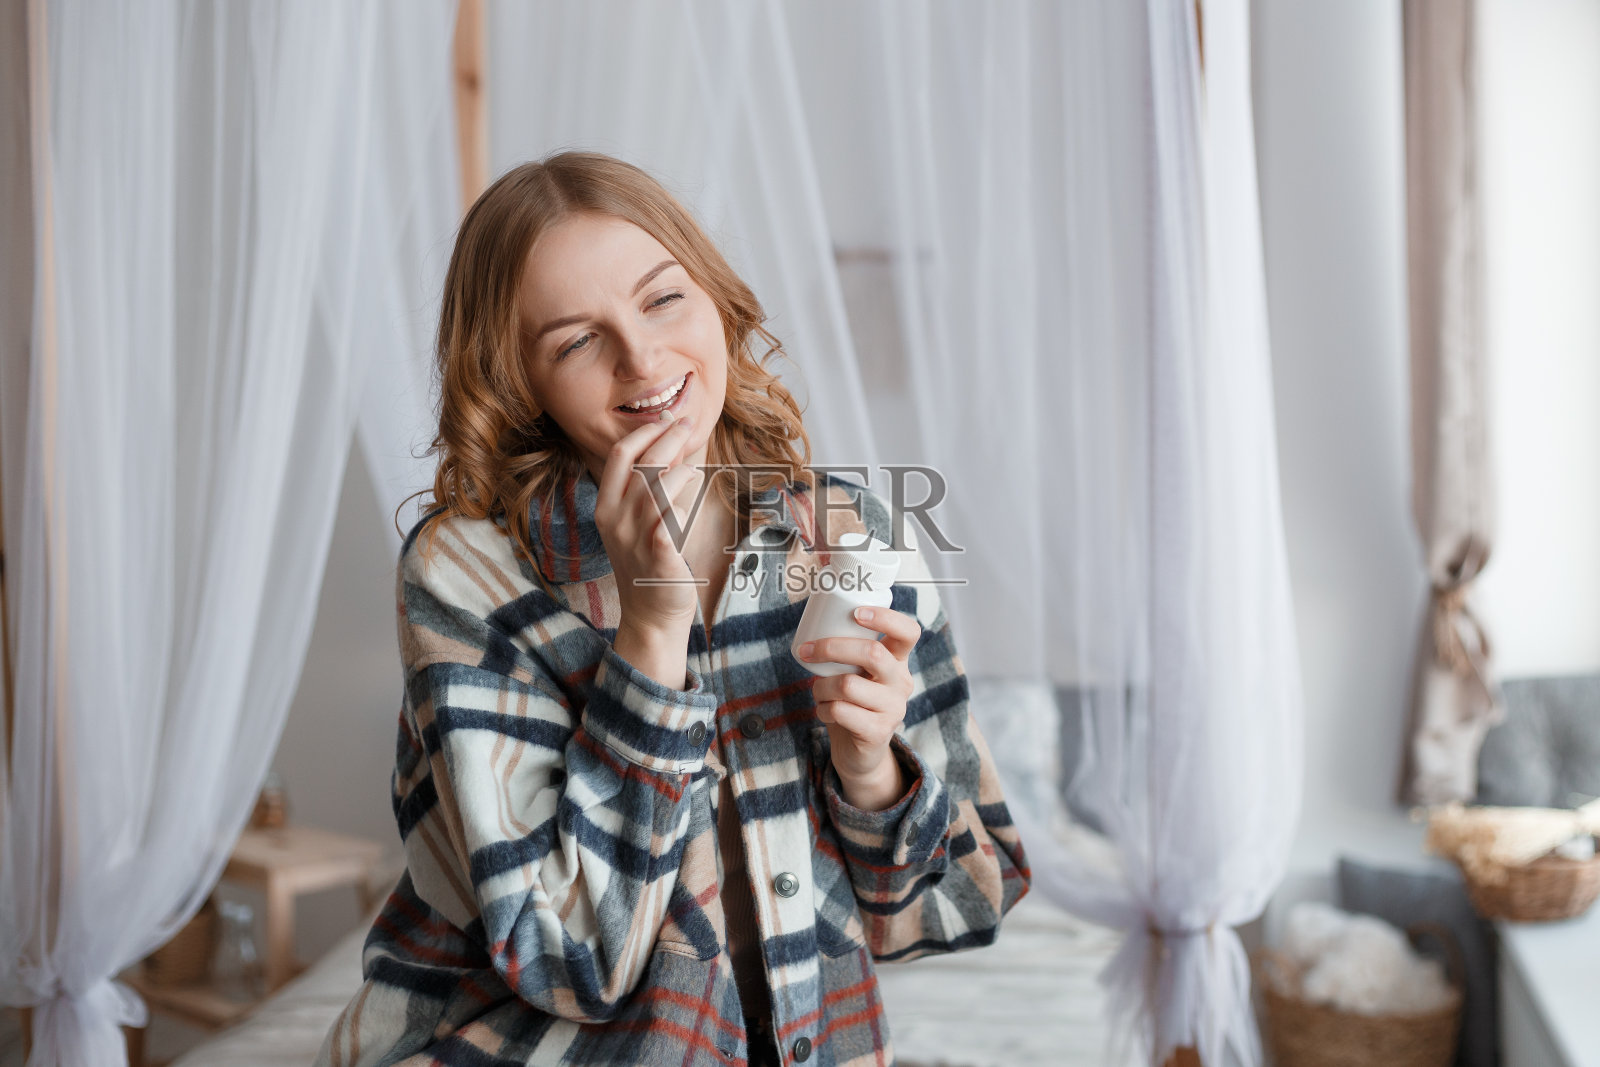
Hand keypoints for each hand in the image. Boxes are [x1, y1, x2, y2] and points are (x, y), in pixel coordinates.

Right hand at [595, 413, 704, 635]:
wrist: (650, 613)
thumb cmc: (647, 560)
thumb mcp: (634, 522)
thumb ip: (644, 488)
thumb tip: (670, 446)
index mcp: (606, 507)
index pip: (621, 455)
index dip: (645, 431)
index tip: (666, 418)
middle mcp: (617, 520)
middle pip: (643, 463)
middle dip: (667, 436)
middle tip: (688, 423)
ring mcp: (636, 538)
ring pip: (658, 485)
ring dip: (680, 468)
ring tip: (694, 465)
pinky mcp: (660, 555)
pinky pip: (672, 517)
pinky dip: (685, 501)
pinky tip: (693, 497)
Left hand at [798, 605, 920, 806]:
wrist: (861, 753)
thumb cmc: (853, 703)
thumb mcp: (856, 673)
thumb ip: (847, 652)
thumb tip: (813, 626)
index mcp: (897, 661)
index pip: (908, 631)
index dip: (886, 618)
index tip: (856, 613)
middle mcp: (901, 682)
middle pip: (873, 653)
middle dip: (832, 648)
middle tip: (808, 651)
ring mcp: (893, 708)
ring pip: (848, 684)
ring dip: (821, 686)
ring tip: (819, 692)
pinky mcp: (879, 732)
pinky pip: (841, 711)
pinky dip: (823, 709)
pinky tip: (825, 712)